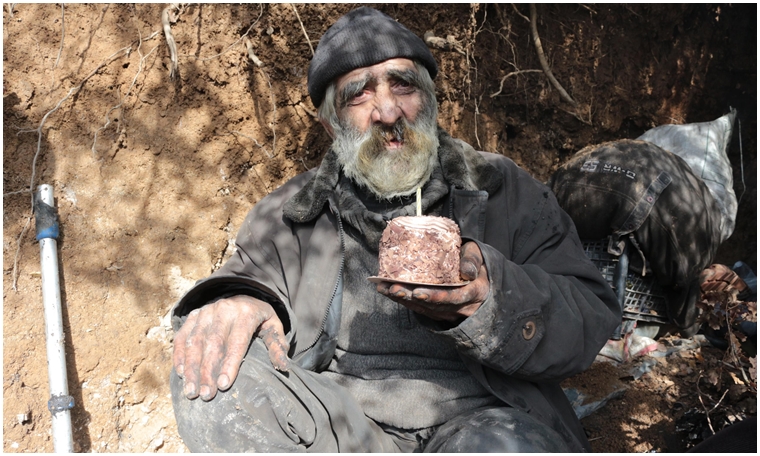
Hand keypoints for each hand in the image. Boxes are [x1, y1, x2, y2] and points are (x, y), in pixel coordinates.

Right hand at [173, 295, 288, 400]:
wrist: (243, 293)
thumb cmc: (259, 317)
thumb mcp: (274, 326)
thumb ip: (277, 345)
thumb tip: (284, 367)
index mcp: (246, 313)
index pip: (236, 341)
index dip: (230, 364)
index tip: (224, 385)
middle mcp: (224, 310)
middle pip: (213, 343)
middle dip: (207, 371)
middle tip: (206, 395)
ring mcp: (206, 312)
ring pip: (195, 341)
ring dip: (191, 368)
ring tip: (191, 391)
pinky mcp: (194, 315)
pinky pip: (182, 336)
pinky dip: (180, 355)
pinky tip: (181, 374)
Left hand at [376, 242, 489, 322]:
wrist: (478, 277)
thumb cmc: (474, 262)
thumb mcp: (479, 255)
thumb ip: (473, 261)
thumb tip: (467, 272)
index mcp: (475, 292)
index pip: (455, 297)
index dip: (436, 297)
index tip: (418, 293)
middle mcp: (462, 307)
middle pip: (435, 306)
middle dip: (412, 298)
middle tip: (394, 289)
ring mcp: (450, 312)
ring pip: (424, 309)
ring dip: (403, 300)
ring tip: (385, 288)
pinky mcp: (438, 312)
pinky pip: (419, 308)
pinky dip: (403, 300)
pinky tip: (387, 291)